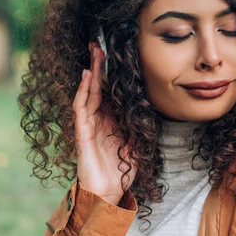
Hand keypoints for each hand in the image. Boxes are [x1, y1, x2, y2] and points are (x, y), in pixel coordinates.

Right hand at [72, 43, 137, 205]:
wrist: (109, 191)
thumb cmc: (123, 168)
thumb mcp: (137, 139)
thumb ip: (140, 122)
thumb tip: (154, 104)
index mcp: (111, 118)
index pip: (109, 90)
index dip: (111, 72)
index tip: (114, 53)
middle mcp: (98, 118)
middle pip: (97, 86)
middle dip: (98, 65)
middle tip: (98, 44)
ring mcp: (88, 124)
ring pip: (89, 92)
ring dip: (92, 72)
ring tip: (94, 53)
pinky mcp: (82, 133)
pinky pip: (81, 108)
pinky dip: (83, 91)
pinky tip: (86, 76)